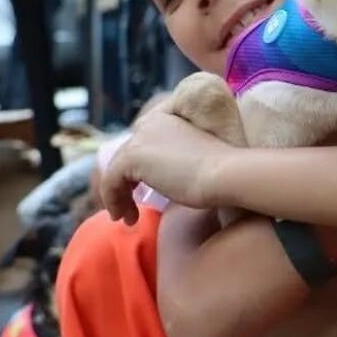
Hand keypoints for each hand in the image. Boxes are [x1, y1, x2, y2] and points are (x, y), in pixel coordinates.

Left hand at [99, 104, 237, 224]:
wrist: (226, 174)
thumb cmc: (220, 174)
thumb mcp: (193, 163)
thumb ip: (173, 164)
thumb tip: (159, 180)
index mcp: (167, 119)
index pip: (142, 145)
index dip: (136, 171)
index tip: (140, 194)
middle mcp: (150, 123)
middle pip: (126, 157)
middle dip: (124, 184)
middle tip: (129, 209)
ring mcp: (140, 138)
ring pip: (116, 169)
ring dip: (118, 195)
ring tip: (127, 217)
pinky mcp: (132, 156)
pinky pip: (110, 180)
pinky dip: (113, 200)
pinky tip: (126, 217)